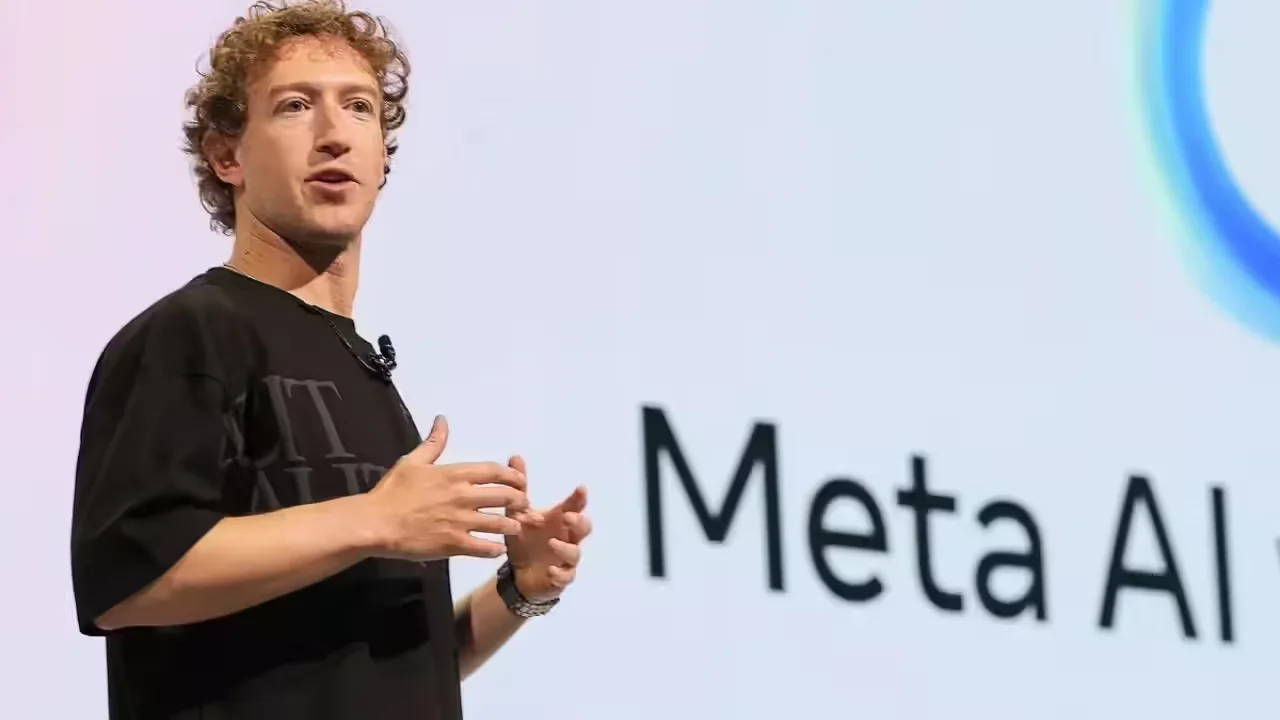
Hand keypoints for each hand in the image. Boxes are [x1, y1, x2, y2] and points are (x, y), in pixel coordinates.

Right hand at [365, 415, 535, 560]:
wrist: (375, 523)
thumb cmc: (391, 492)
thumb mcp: (412, 461)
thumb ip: (433, 443)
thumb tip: (442, 420)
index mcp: (455, 474)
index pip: (495, 471)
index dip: (513, 476)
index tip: (519, 481)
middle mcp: (463, 496)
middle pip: (505, 496)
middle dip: (519, 501)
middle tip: (523, 505)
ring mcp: (461, 522)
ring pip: (499, 524)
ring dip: (511, 526)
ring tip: (514, 528)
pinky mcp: (454, 544)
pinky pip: (484, 548)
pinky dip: (495, 549)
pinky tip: (498, 549)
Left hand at [504, 456, 591, 601]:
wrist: (519, 573)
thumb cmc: (525, 540)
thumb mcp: (517, 513)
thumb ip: (519, 488)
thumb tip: (515, 456)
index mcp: (559, 520)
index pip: (574, 506)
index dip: (580, 498)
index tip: (581, 488)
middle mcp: (567, 537)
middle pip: (584, 528)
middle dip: (579, 522)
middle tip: (568, 517)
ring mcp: (565, 559)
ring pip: (576, 553)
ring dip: (566, 548)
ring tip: (552, 543)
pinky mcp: (560, 578)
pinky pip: (565, 576)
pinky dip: (560, 574)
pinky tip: (551, 570)